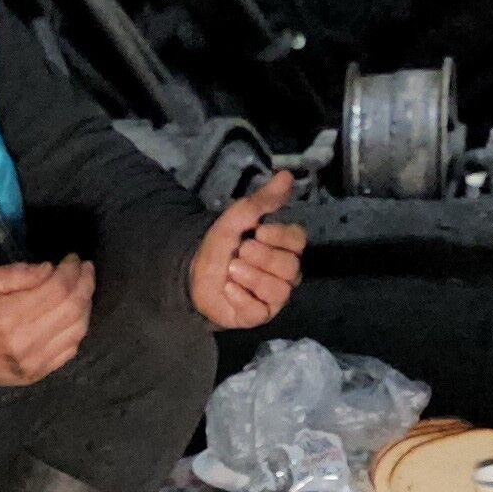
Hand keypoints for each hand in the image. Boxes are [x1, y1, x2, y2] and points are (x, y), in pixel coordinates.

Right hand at [0, 257, 94, 386]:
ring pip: (77, 330)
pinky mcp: (38, 373)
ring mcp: (34, 361)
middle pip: (72, 309)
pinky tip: (75, 313)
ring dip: (86, 305)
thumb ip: (16, 272)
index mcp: (8, 315)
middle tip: (85, 268)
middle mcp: (25, 341)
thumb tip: (50, 269)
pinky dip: (78, 328)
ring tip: (83, 288)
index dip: (71, 270)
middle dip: (85, 283)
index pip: (57, 289)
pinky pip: (70, 350)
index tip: (73, 258)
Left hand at [188, 171, 306, 329]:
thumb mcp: (238, 217)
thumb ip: (263, 199)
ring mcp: (273, 297)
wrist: (193, 269)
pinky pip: (259, 311)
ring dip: (251, 277)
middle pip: (290, 268)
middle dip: (262, 258)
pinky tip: (228, 288)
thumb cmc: (222, 243)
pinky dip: (241, 297)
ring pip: (278, 291)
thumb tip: (286, 175)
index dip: (281, 237)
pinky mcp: (258, 315)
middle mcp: (284, 273)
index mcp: (284, 248)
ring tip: (231, 270)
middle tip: (240, 252)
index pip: (298, 242)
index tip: (259, 231)